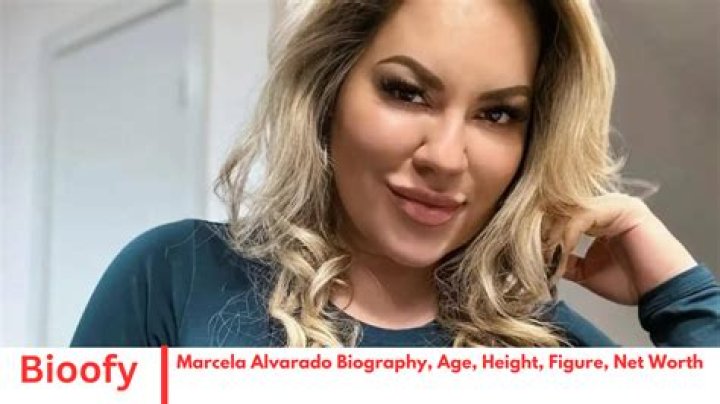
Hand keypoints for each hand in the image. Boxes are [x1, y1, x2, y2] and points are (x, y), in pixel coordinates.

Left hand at [542, 193, 696, 304]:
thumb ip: (566, 260)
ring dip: (553, 234)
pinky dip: (568, 235)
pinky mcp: (623, 209)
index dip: (542, 233)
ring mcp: (616, 204)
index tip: (525, 254)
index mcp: (599, 217)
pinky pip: (584, 216)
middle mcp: (607, 205)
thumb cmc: (633, 283)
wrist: (663, 293)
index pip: (561, 215)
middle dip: (543, 231)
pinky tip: (562, 252)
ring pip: (570, 211)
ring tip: (544, 256)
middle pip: (562, 209)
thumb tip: (541, 259)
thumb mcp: (587, 271)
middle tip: (528, 253)